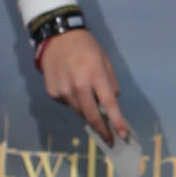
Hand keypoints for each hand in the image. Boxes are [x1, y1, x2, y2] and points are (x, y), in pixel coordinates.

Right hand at [39, 27, 128, 145]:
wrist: (57, 37)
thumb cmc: (86, 47)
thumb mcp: (105, 60)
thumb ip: (110, 83)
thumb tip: (111, 102)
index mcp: (95, 75)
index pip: (109, 104)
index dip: (117, 122)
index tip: (123, 134)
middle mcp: (78, 85)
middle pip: (92, 115)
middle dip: (102, 130)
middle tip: (110, 140)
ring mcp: (63, 90)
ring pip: (79, 111)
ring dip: (87, 112)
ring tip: (88, 99)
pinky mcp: (52, 92)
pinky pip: (67, 104)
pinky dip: (73, 101)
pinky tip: (72, 88)